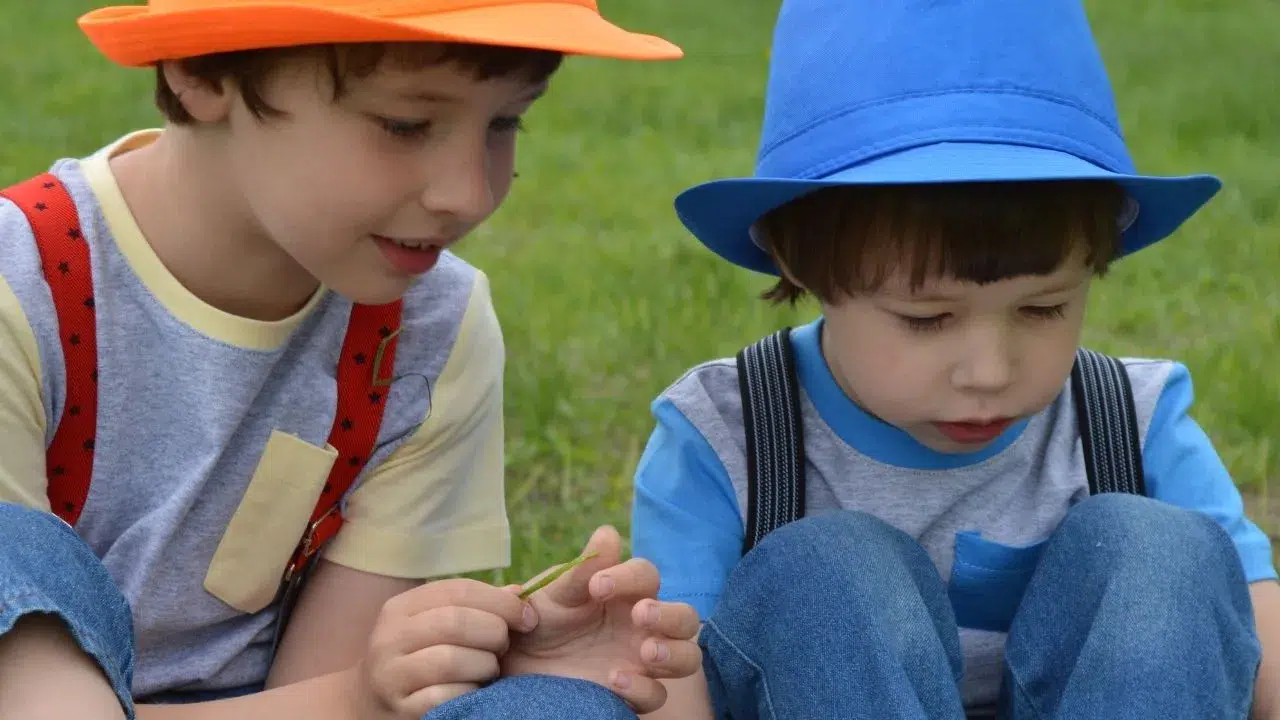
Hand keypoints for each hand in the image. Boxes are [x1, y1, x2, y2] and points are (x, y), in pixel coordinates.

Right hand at [354, 578, 537, 718]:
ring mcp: (390, 674)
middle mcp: (390, 636)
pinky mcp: (399, 708)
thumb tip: (518, 593)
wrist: (371, 704)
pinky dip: (468, 692)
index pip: (459, 590)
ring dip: (484, 665)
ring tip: (489, 670)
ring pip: (451, 660)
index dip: (501, 602)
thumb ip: (474, 607)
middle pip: (456, 622)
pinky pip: (445, 696)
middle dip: (494, 633)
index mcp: (402, 607)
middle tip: (504, 647)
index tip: (528, 617)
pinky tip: (472, 691)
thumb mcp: (436, 625)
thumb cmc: (418, 659)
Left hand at [500, 526, 702, 713]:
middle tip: (640, 615)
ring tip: (646, 652)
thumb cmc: (540, 620)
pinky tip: (615, 679)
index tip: (597, 587)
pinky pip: (657, 695)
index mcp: (626, 593)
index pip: (646, 576)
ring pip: (688, 657)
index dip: (628, 578)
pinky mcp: (634, 694)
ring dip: (674, 653)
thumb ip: (581, 570)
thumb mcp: (553, 595)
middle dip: (669, 616)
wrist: (519, 665)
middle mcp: (643, 627)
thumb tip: (608, 534)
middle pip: (685, 618)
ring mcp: (643, 662)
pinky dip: (643, 688)